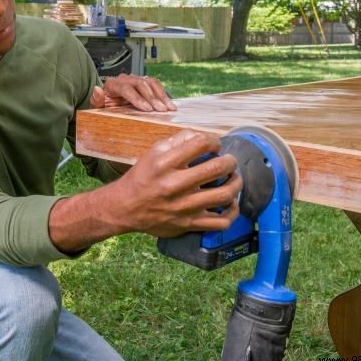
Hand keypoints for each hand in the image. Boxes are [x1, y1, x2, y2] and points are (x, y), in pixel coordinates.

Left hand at [89, 73, 176, 111]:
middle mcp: (126, 79)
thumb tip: (97, 90)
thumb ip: (97, 100)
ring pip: (151, 83)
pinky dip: (164, 95)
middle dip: (153, 98)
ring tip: (170, 108)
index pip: (127, 89)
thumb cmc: (104, 106)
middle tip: (161, 110)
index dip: (138, 98)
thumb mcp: (98, 106)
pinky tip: (170, 105)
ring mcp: (136, 79)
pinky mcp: (145, 83)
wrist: (109, 103)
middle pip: (141, 84)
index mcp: (113, 84)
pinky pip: (156, 86)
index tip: (147, 109)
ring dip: (161, 96)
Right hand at [113, 129, 241, 237]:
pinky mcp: (188, 224)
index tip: (214, 145)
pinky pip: (221, 222)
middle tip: (229, 161)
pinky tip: (230, 203)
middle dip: (230, 161)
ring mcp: (184, 207)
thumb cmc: (142, 177)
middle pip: (218, 168)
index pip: (202, 143)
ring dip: (236, 183)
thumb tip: (202, 136)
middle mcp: (175, 185)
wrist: (125, 208)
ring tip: (233, 179)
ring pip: (225, 195)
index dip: (214, 141)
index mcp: (165, 163)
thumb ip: (178, 140)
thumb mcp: (153, 152)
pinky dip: (232, 212)